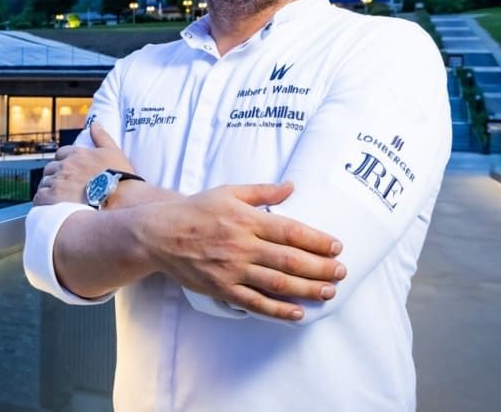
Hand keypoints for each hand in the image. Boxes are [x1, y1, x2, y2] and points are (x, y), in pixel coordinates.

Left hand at [34, 123, 136, 205]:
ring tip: (59, 199)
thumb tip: (94, 124)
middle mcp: (66, 166)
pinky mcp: (52, 198)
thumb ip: (102, 137)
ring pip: (45, 183)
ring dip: (50, 189)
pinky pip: (40, 197)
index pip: (61, 154)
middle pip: (51, 168)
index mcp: (78, 154)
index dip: (63, 162)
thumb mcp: (114, 153)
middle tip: (63, 187)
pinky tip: (52, 207)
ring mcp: (58, 182)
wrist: (121, 202)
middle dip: (55, 176)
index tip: (68, 171)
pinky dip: (43, 201)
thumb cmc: (121, 179)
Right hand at [130, 182, 345, 320]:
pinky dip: (277, 309)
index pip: (290, 231)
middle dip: (320, 267)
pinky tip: (297, 312)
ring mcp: (232, 269)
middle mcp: (242, 245)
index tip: (337, 247)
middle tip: (341, 272)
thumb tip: (292, 187)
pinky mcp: (222, 288)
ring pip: (277, 282)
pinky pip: (254, 302)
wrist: (158, 234)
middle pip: (289, 259)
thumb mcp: (228, 192)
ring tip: (328, 291)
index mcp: (246, 220)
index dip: (317, 240)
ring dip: (306, 288)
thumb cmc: (196, 210)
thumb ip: (262, 192)